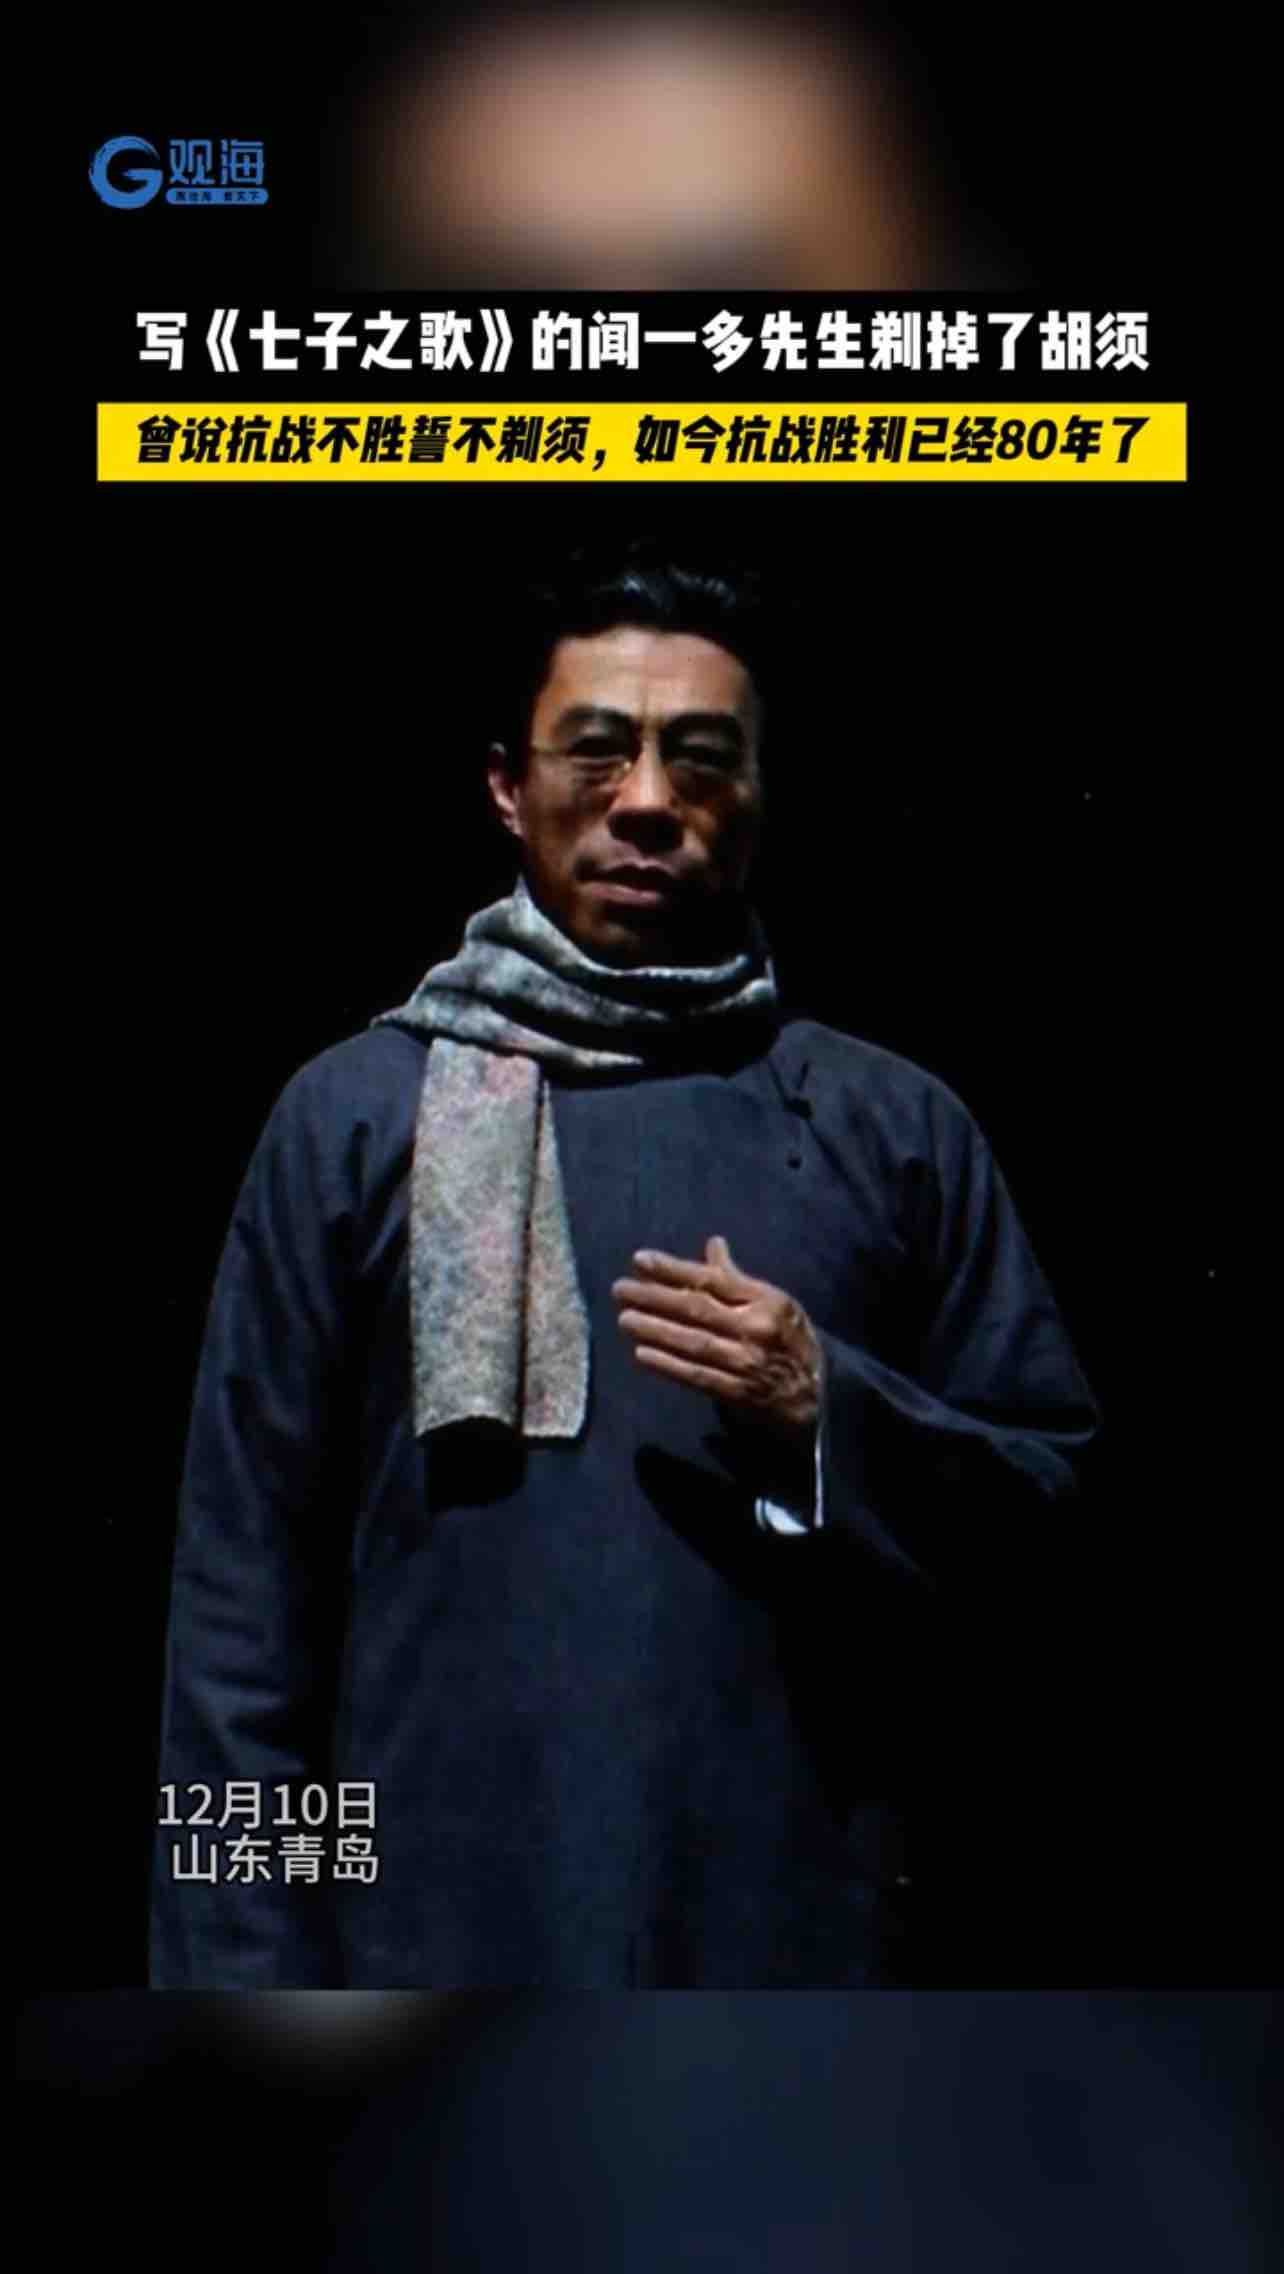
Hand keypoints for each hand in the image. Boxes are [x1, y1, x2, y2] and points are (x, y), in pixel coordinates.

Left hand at [611, 1236, 822, 1444]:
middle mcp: (755, 1328)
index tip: (640, 1260)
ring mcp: (746, 1361)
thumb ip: (739, 1279)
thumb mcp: (776, 1302)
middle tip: (620, 1290)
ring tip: (624, 1319)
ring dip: (655, 1330)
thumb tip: (712, 1246)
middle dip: (654, 1297)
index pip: (713, 1280)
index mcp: (765, 1300)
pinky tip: (642, 1354)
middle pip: (697, 1308)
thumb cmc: (791, 1340)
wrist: (818, 1394)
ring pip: (693, 1342)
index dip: (674, 1269)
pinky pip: (697, 1375)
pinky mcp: (738, 1392)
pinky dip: (668, 1365)